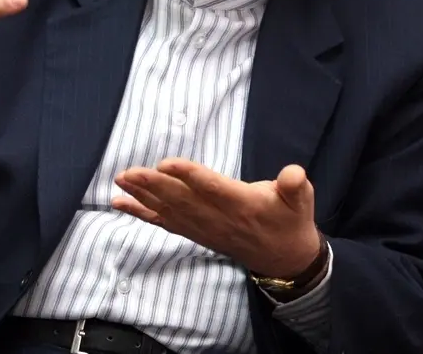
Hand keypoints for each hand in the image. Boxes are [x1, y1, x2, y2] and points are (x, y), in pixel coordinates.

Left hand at [112, 158, 321, 278]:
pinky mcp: (196, 232)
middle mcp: (219, 218)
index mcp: (243, 204)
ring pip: (170, 210)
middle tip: (131, 172)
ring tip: (121, 180)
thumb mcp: (301, 200)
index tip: (167, 163)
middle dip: (155, 186)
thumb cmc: (290, 220)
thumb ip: (296, 186)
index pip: (213, 188)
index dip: (190, 176)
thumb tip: (294, 174)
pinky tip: (120, 203)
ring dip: (143, 196)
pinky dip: (141, 213)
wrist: (284, 258)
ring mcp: (204, 228)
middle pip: (183, 200)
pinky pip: (165, 223)